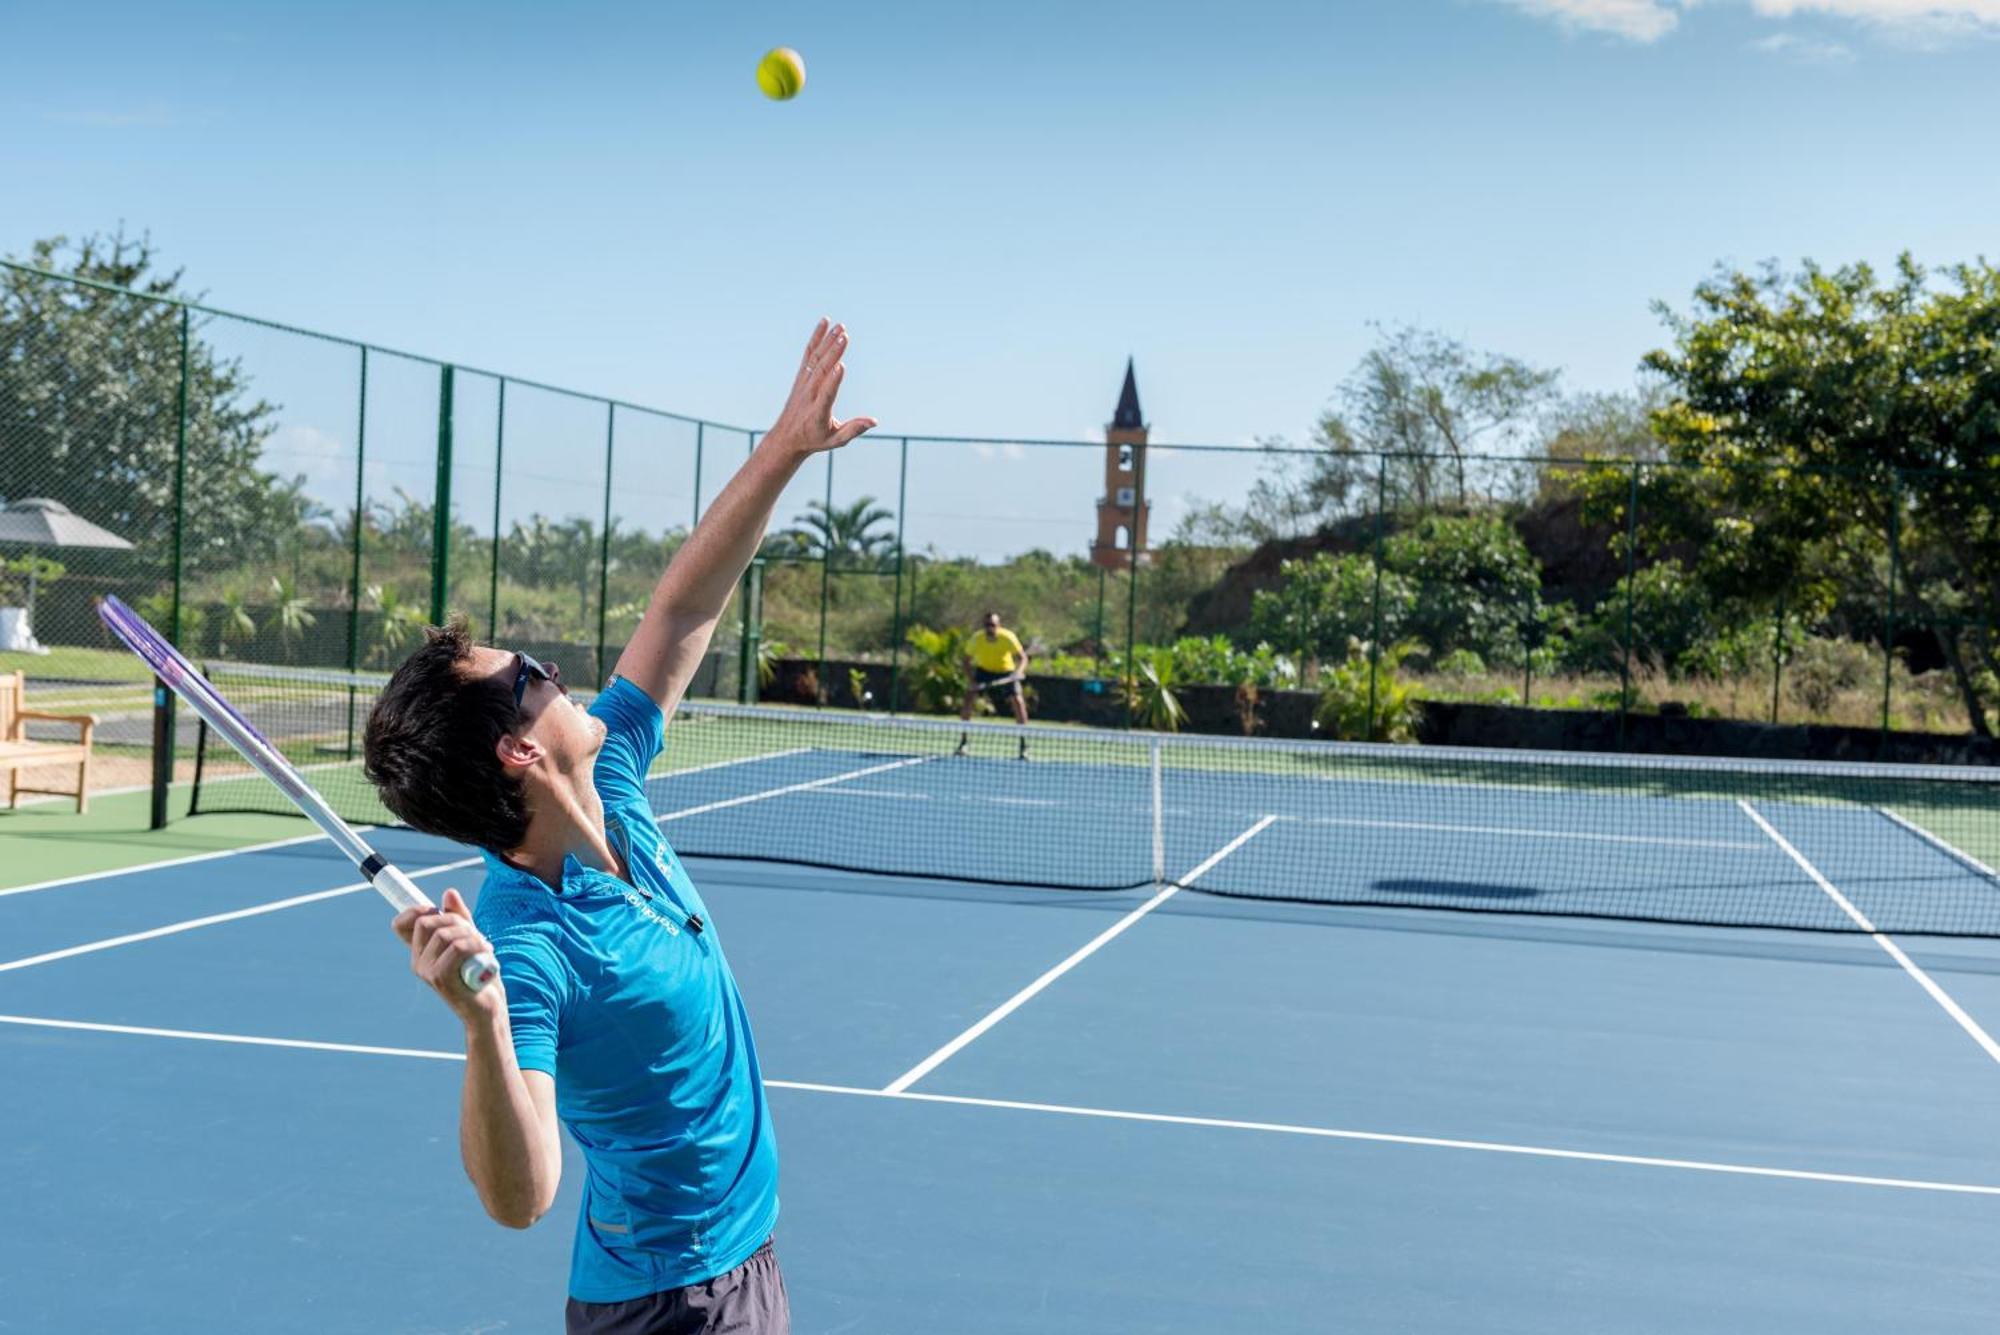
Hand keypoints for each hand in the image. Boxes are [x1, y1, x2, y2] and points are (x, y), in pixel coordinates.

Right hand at [393, 888, 503, 1026]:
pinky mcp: (441, 979)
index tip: (436, 909)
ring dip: (472, 935)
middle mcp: (419, 962)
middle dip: (455, 920)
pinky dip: (477, 945)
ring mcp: (427, 972)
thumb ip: (460, 917)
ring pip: (445, 934)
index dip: (415, 910)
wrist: (489, 1009)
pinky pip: (458, 948)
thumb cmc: (479, 976)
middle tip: (474, 933)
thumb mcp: (471, 940)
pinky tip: (487, 954)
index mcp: (421, 952)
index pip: (400, 925)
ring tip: (485, 947)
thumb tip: (448, 893)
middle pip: (426, 922)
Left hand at [764, 319, 876, 456]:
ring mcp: (804, 383)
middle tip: (844, 336)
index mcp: (818, 411)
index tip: (841, 366)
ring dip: (827, 342)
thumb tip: (874, 421)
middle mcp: (809, 394)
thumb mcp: (835, 441)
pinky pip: (809, 353)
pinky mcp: (802, 376)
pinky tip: (825, 323)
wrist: (787, 436)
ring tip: (840, 328)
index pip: (826, 393)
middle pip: (822, 370)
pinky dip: (816, 338)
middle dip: (833, 353)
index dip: (834, 380)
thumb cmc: (814, 439)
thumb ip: (853, 430)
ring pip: (816, 359)